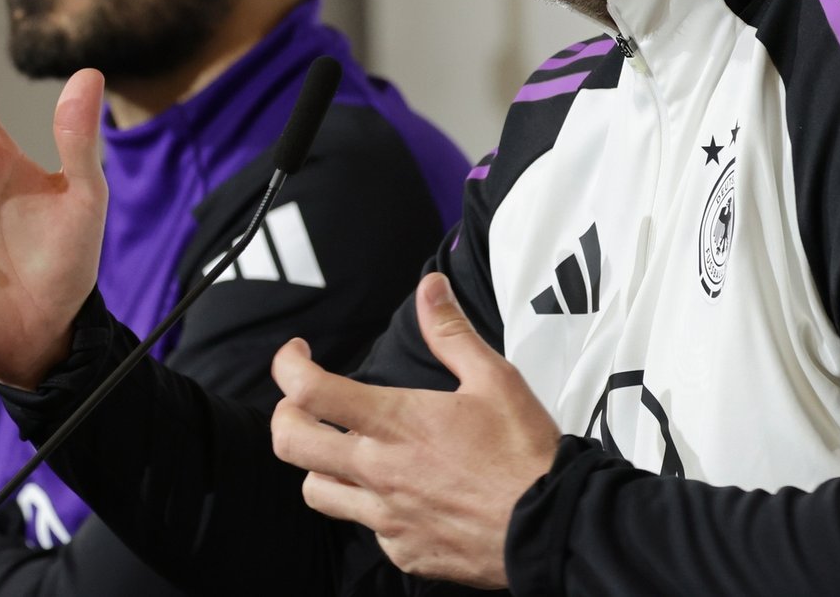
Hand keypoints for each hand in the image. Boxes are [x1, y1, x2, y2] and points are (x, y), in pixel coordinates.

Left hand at [269, 273, 560, 586]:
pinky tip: (398, 494)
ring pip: (316, 493)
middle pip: (290, 444)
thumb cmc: (525, 453)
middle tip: (305, 404)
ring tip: (343, 451)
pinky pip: (367, 529)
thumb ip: (451, 333)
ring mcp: (387, 517)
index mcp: (395, 423)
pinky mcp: (405, 552)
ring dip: (320, 466)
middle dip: (285, 416)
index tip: (298, 355)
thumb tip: (429, 287)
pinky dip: (371, 507)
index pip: (308, 391)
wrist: (554, 528)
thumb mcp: (494, 380)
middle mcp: (379, 472)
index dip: (288, 365)